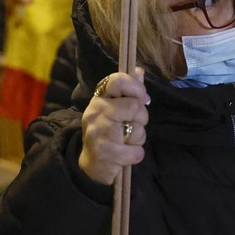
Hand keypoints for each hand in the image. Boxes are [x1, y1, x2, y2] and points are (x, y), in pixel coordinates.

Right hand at [78, 68, 147, 186]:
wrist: (92, 164)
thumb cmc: (109, 132)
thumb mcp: (116, 109)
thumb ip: (129, 91)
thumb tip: (139, 71)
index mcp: (100, 98)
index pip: (117, 81)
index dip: (135, 87)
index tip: (141, 98)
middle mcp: (95, 112)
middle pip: (134, 106)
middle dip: (141, 118)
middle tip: (132, 125)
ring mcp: (98, 133)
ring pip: (137, 131)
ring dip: (138, 139)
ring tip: (126, 142)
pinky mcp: (103, 153)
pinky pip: (136, 152)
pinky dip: (135, 155)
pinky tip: (124, 155)